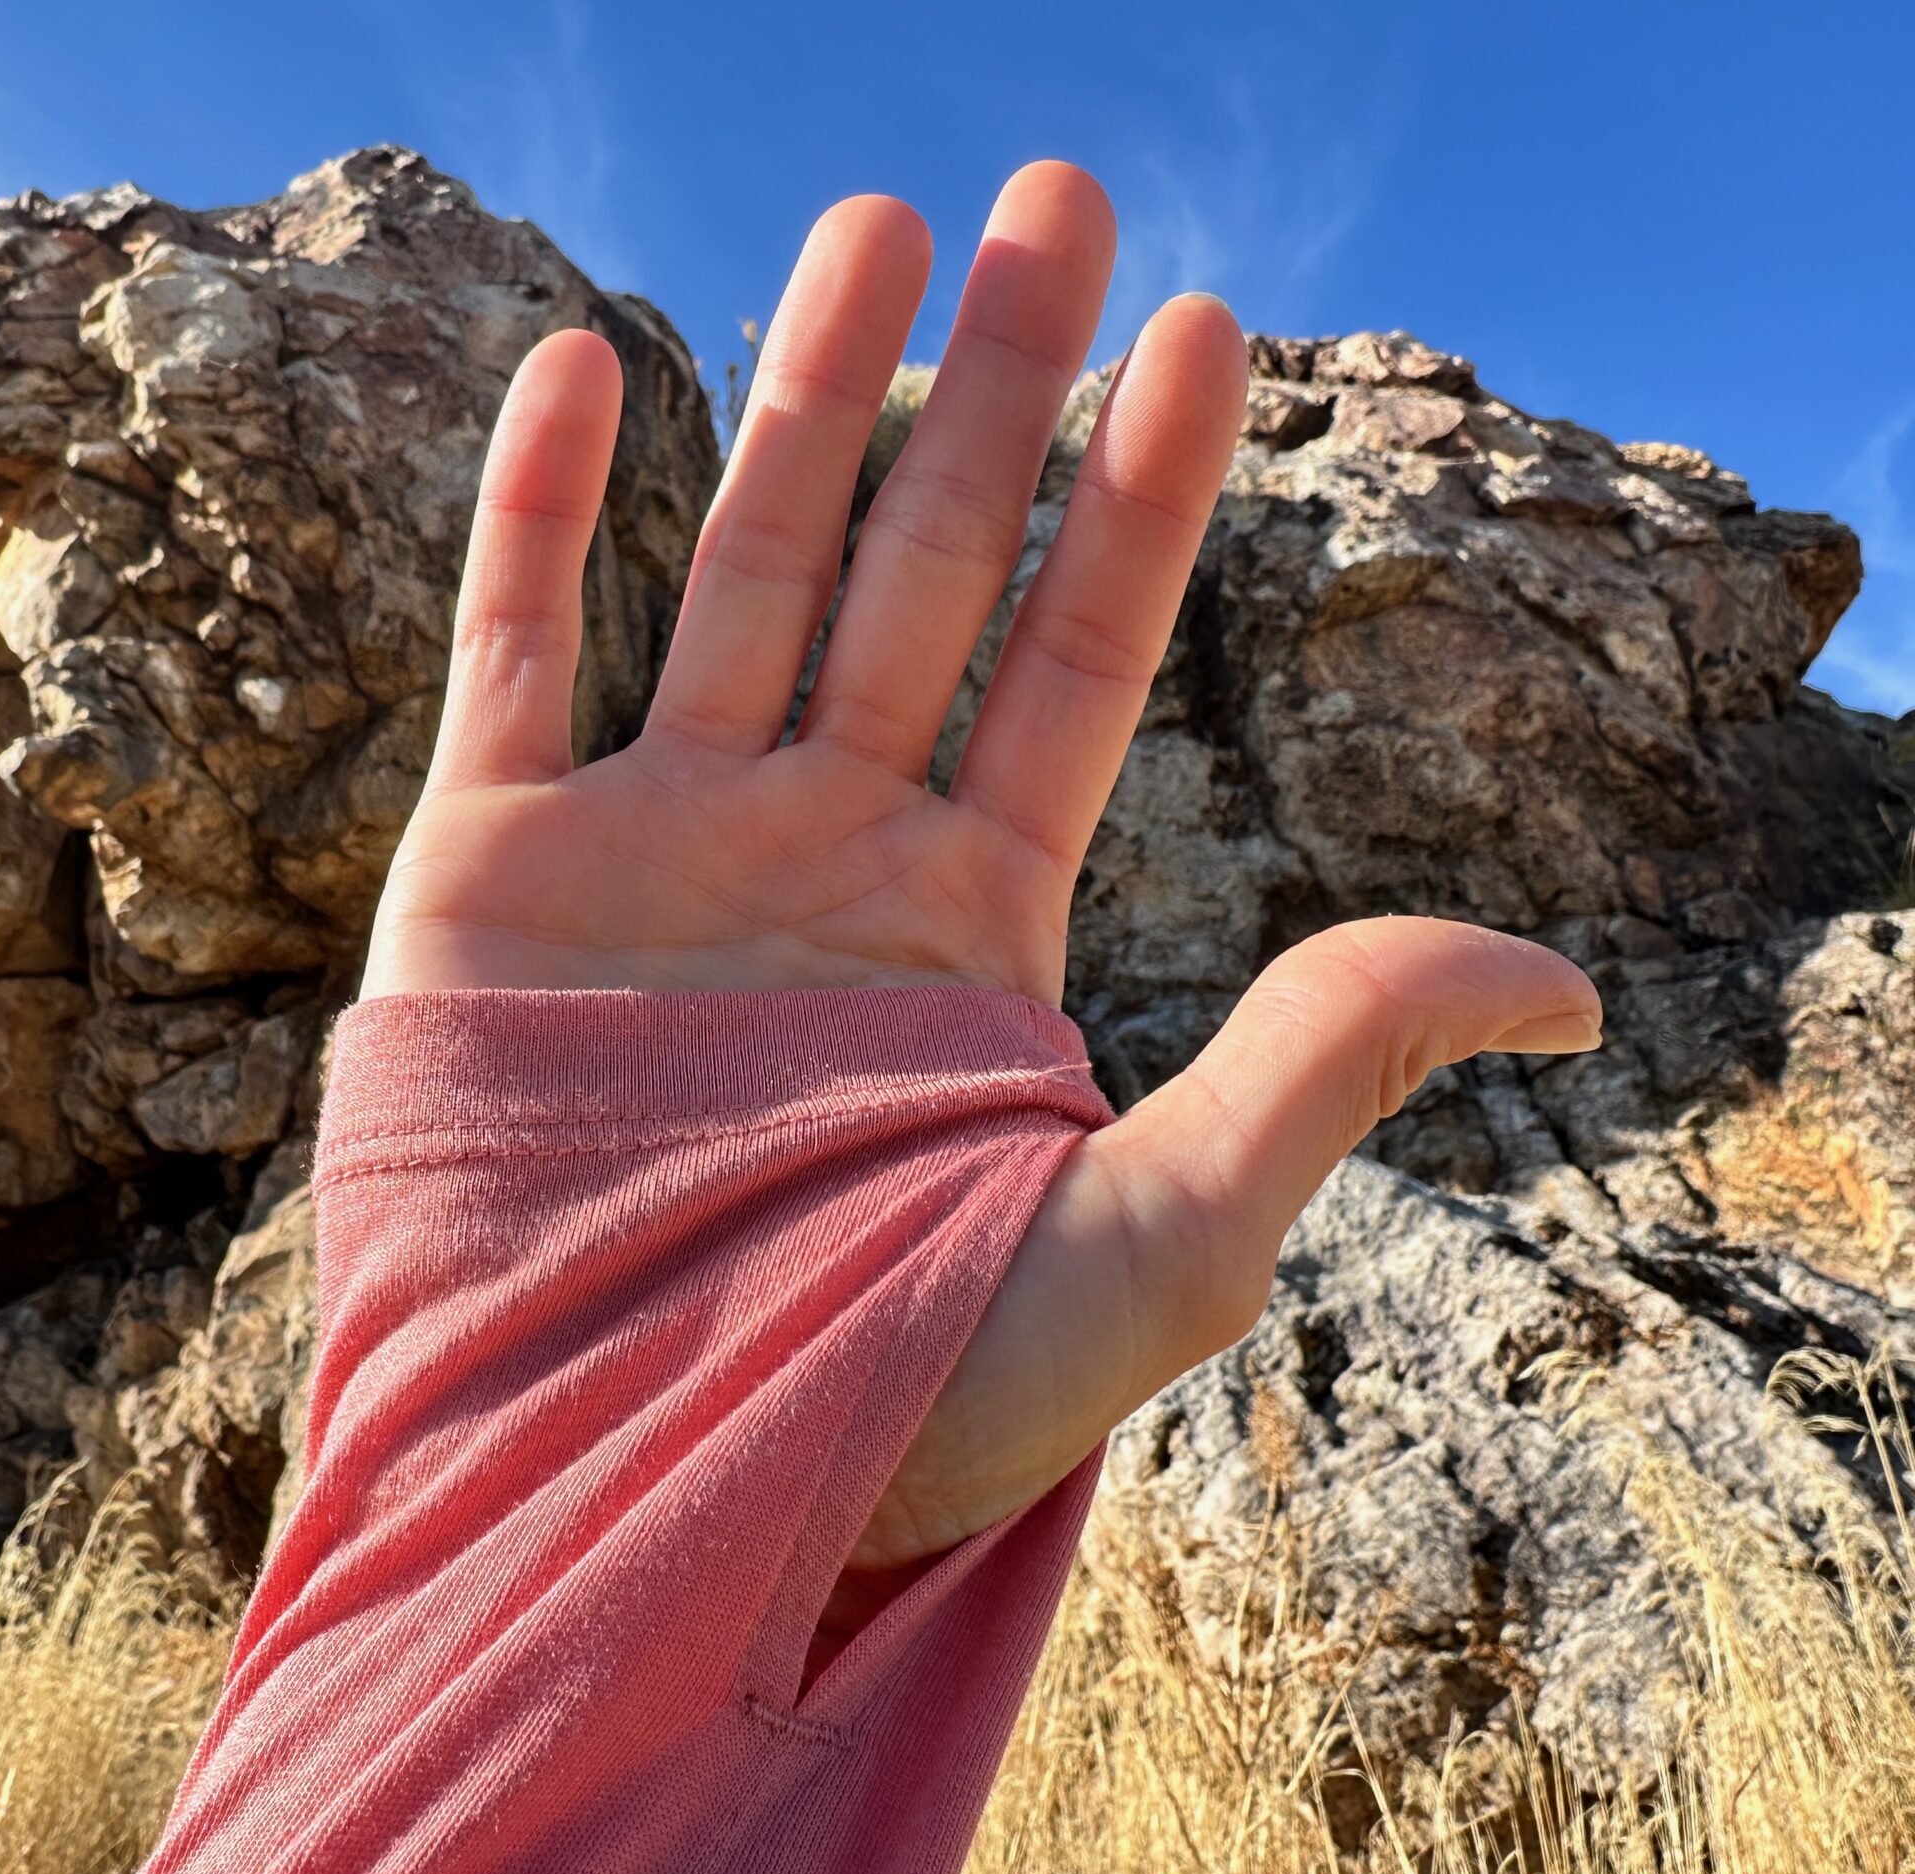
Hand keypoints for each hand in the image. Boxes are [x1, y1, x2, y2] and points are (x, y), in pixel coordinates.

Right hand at [363, 165, 1600, 1570]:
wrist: (632, 1495)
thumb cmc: (902, 1407)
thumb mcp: (1158, 1237)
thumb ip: (1325, 1065)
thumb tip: (1571, 972)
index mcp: (969, 920)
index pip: (1077, 659)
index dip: (1142, 493)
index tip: (1206, 325)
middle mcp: (816, 853)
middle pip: (922, 571)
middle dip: (990, 383)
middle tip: (1047, 192)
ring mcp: (653, 849)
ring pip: (741, 572)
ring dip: (805, 397)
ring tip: (871, 224)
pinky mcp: (488, 880)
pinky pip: (515, 656)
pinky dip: (542, 513)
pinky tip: (590, 359)